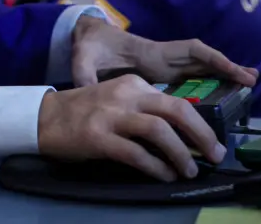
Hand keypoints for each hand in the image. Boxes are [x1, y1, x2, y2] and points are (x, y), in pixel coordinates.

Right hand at [37, 74, 227, 181]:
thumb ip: (144, 108)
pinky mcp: (98, 136)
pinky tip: (164, 176)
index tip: (209, 142)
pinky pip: (136, 153)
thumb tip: (181, 134)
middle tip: (216, 154)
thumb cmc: (84, 110)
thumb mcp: (117, 99)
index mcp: (133, 83)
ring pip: (158, 130)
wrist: (45, 116)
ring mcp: (111, 115)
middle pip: (175, 109)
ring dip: (181, 153)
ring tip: (190, 170)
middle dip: (201, 134)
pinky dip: (156, 167)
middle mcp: (125, 95)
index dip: (199, 123)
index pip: (176, 101)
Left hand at [70, 15, 258, 87]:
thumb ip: (84, 74)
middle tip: (253, 79)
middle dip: (227, 67)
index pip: (189, 51)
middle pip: (203, 59)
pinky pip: (191, 76)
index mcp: (151, 52)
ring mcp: (165, 64)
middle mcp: (164, 57)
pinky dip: (210, 81)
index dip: (212, 58)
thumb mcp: (83, 59)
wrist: (87, 39)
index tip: (231, 68)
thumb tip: (86, 91)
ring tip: (250, 84)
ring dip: (223, 75)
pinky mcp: (162, 73)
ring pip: (201, 67)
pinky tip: (224, 93)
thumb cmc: (88, 47)